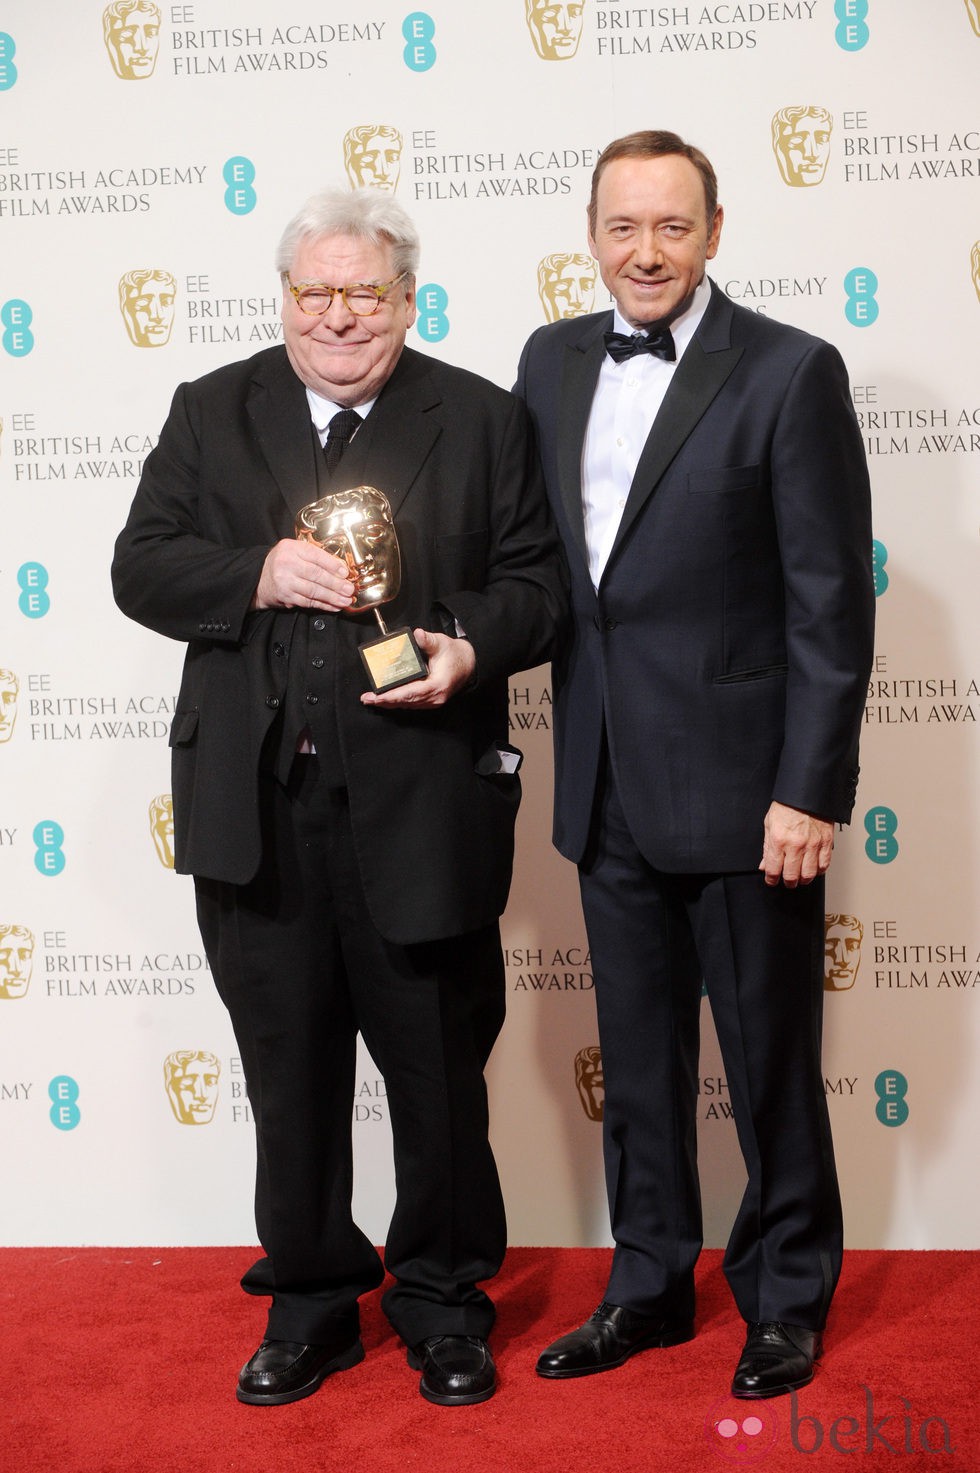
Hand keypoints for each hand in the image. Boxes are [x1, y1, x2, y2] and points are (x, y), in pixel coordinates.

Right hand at [252, 539, 355, 611]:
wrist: (260, 579)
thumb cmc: (282, 563)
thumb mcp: (294, 551)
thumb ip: (314, 555)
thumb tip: (340, 568)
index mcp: (290, 548)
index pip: (315, 555)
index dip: (332, 564)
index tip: (345, 573)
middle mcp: (286, 563)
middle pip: (316, 574)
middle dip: (336, 583)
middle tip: (349, 589)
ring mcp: (285, 581)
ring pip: (313, 590)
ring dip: (332, 597)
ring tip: (345, 600)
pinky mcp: (286, 596)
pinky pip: (308, 602)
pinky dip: (323, 605)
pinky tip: (334, 606)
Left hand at [360, 629, 475, 709]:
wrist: (468, 663)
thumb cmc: (454, 654)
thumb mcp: (441, 643)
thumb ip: (428, 640)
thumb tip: (418, 634)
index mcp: (437, 685)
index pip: (411, 693)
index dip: (393, 696)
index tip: (378, 696)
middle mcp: (435, 697)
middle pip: (406, 702)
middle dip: (385, 701)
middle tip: (367, 699)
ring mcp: (433, 701)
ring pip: (408, 704)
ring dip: (389, 703)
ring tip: (371, 700)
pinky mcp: (430, 700)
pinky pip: (411, 703)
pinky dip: (398, 701)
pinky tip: (385, 699)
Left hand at [759, 801, 834, 887]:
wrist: (807, 793)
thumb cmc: (787, 806)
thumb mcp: (769, 824)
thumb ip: (767, 847)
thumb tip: (764, 865)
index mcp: (779, 840)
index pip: (773, 870)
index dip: (771, 880)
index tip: (771, 881)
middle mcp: (796, 845)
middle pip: (791, 876)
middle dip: (787, 882)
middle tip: (787, 881)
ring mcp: (812, 845)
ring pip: (808, 874)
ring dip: (803, 879)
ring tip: (800, 877)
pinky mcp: (826, 843)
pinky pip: (824, 865)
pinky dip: (818, 871)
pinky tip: (813, 868)